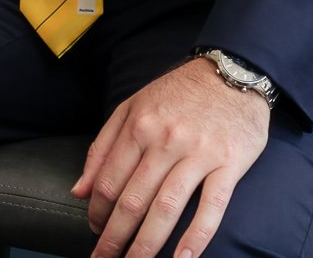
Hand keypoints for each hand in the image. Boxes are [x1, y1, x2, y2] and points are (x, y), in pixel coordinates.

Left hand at [72, 59, 270, 257]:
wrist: (232, 72)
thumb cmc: (179, 93)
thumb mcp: (133, 107)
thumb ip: (103, 147)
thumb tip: (79, 190)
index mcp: (138, 127)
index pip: (109, 182)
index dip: (97, 213)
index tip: (94, 231)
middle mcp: (165, 140)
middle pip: (133, 201)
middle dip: (114, 238)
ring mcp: (198, 153)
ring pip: (166, 208)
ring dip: (146, 245)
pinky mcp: (229, 164)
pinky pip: (210, 208)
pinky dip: (195, 238)